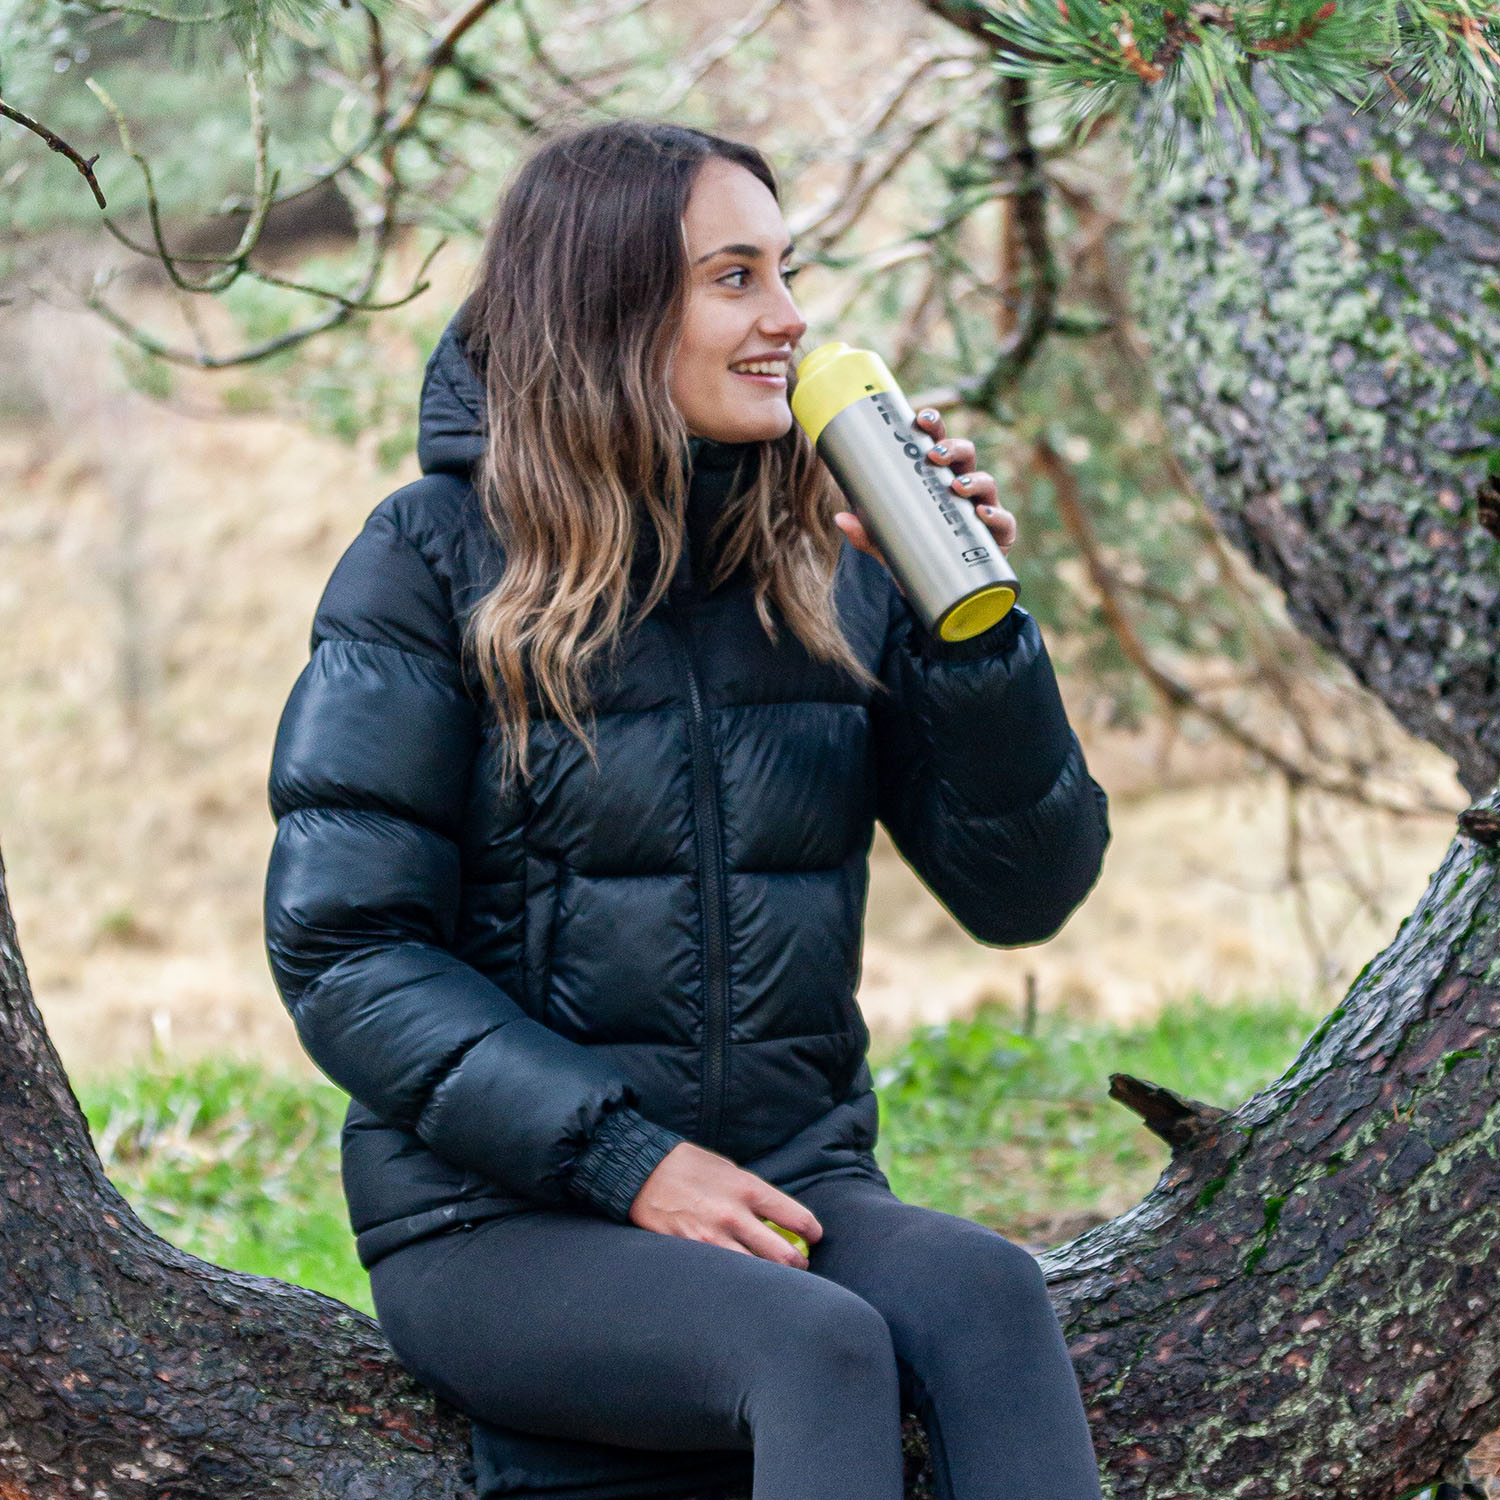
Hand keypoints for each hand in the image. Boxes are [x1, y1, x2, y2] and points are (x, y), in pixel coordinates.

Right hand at [628, 1141, 822, 1268]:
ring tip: (774, 1279)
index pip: (797, 1219)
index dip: (812, 1232)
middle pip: (783, 1256)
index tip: (813, 1237)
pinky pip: (725, 1276)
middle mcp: (735, 1216)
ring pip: (757, 1273)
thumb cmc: (688, 1166)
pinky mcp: (692, 1254)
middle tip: (799, 1265)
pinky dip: (739, 1282)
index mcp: (748, 1189)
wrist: (642, 1172)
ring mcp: (713, 1239)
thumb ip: (752, 1195)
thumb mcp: (729, 1170)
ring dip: (770, 1279)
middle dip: (798, 1265)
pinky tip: (743, 1283)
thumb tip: (776, 1216)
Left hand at [833, 408, 1017, 576]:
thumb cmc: (914, 554)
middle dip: (953, 447)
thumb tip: (841, 518)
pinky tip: (982, 514)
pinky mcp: (998, 538)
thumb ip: (865, 533)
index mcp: (938, 479)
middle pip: (965, 455)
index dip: (934, 426)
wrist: (937, 594)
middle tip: (933, 455)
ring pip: (987, 483)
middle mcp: (963, 489)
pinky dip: (997, 516)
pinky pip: (1004, 523)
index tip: (920, 419)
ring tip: (956, 486)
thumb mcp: (885, 544)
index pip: (938, 444)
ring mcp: (983, 510)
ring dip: (973, 479)